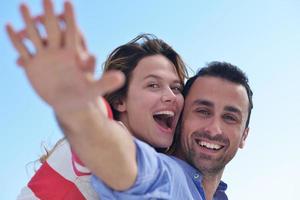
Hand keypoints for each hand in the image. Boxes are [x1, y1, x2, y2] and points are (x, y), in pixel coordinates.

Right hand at [6, 0, 123, 112]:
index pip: (72, 32)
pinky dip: (16, 39)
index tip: (68, 2)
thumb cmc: (83, 94)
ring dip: (29, 22)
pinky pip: (23, 49)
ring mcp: (45, 57)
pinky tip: (9, 27)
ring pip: (35, 35)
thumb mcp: (94, 89)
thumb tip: (121, 77)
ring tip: (23, 6)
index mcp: (73, 54)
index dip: (71, 19)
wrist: (68, 102)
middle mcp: (58, 51)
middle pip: (53, 29)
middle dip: (50, 14)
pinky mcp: (33, 65)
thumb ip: (105, 82)